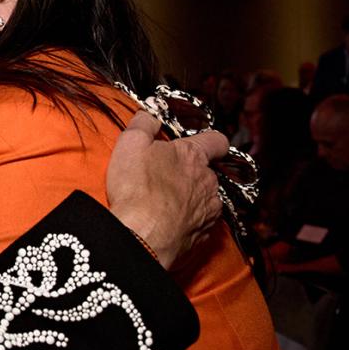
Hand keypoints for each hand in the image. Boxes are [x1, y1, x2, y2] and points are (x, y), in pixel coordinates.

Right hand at [107, 112, 228, 269]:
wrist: (141, 237)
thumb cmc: (136, 188)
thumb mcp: (131, 143)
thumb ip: (145, 122)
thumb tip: (151, 113)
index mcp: (194, 155)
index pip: (217, 140)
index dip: (209, 141)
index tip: (198, 145)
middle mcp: (208, 181)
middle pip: (207, 172)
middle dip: (190, 173)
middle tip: (163, 178)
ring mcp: (209, 210)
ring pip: (205, 198)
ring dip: (190, 199)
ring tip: (163, 205)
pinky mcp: (203, 235)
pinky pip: (199, 223)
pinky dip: (187, 222)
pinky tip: (167, 223)